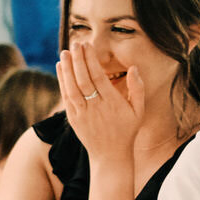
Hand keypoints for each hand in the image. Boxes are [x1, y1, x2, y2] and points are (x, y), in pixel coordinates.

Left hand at [58, 43, 143, 166]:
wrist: (110, 156)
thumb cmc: (127, 130)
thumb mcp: (139, 111)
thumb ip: (137, 88)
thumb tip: (133, 68)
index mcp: (112, 104)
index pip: (98, 77)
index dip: (91, 60)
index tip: (87, 45)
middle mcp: (96, 108)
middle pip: (83, 80)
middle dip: (78, 60)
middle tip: (75, 43)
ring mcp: (82, 114)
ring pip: (72, 88)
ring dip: (67, 69)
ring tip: (65, 52)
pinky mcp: (73, 119)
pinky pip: (66, 97)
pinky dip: (62, 81)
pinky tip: (61, 68)